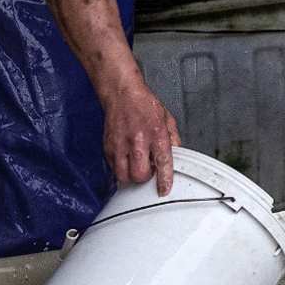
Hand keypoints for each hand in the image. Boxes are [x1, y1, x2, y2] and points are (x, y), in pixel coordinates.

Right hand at [99, 77, 180, 194]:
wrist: (122, 94)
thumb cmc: (144, 105)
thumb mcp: (168, 120)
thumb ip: (173, 140)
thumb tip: (176, 156)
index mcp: (156, 134)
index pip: (162, 163)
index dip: (163, 180)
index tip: (164, 190)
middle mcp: (138, 141)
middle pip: (139, 174)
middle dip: (145, 179)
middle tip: (148, 171)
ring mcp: (120, 144)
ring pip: (123, 176)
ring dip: (131, 177)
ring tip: (137, 167)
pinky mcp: (108, 147)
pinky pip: (113, 168)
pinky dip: (120, 170)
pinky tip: (127, 161)